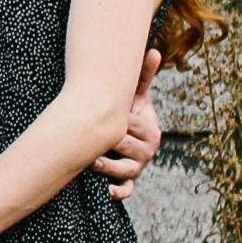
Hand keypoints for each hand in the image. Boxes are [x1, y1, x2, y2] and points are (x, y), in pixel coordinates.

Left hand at [94, 48, 164, 198]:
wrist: (122, 137)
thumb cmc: (126, 112)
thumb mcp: (134, 95)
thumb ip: (141, 76)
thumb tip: (153, 50)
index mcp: (150, 129)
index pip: (132, 126)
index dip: (115, 122)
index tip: (101, 116)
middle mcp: (147, 150)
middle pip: (125, 147)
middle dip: (107, 142)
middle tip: (88, 137)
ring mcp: (137, 167)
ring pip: (124, 170)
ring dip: (107, 166)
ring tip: (91, 162)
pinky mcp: (127, 182)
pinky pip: (125, 190)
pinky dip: (117, 192)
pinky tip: (106, 191)